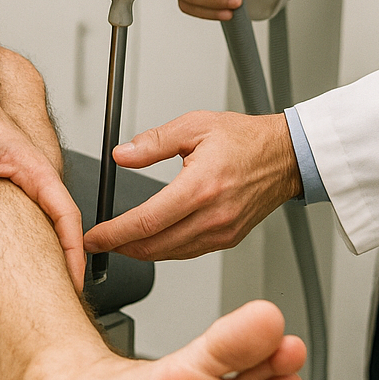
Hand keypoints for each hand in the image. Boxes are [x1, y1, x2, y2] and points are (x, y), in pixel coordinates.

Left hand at [0, 77, 85, 292]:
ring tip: (31, 298)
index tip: (73, 282)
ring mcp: (20, 190)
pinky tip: (4, 272)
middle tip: (54, 304)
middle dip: (61, 267)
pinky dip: (21, 252)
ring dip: (42, 261)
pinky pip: (20, 228)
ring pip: (40, 231)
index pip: (66, 215)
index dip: (72, 251)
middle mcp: (32, 182)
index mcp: (35, 170)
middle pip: (58, 230)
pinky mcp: (4, 195)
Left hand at [82, 110, 299, 259]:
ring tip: (118, 242)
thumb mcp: (194, 126)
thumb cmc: (244, 139)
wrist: (284, 156)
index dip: (114, 233)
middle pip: (154, 246)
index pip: (146, 221)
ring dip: (140, 251)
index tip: (94, 236)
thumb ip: (154, 142)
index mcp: (201, 187)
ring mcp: (222, 232)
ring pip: (170, 254)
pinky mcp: (227, 239)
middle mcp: (212, 216)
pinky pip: (188, 252)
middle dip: (120, 247)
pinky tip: (151, 240)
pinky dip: (164, 250)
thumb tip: (122, 154)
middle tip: (97, 242)